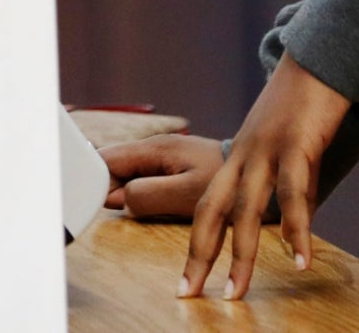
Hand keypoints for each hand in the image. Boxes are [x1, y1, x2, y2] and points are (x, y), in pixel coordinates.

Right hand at [100, 133, 222, 218]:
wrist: (261, 175)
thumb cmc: (228, 185)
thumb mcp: (185, 195)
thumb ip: (147, 195)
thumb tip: (117, 200)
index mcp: (154, 148)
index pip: (105, 158)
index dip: (97, 181)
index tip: (106, 205)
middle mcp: (153, 148)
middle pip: (112, 166)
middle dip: (110, 190)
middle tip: (129, 210)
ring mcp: (161, 156)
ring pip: (126, 175)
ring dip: (126, 194)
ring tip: (145, 208)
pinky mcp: (169, 167)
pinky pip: (142, 180)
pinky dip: (141, 195)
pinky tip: (154, 207)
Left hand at [181, 54, 349, 300]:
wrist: (319, 57)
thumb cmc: (303, 103)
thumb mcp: (285, 143)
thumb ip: (285, 180)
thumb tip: (291, 220)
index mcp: (238, 156)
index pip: (206, 205)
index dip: (196, 244)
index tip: (187, 282)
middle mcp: (244, 154)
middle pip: (213, 210)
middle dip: (200, 256)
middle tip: (190, 294)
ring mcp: (267, 148)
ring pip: (246, 208)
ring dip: (241, 253)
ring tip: (236, 291)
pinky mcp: (297, 143)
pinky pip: (294, 192)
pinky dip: (296, 228)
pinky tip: (299, 259)